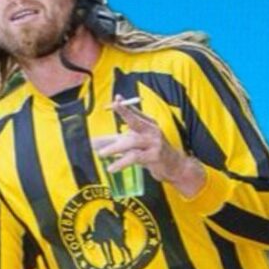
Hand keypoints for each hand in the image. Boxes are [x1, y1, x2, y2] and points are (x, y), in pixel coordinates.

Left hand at [91, 97, 205, 197]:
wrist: (175, 167)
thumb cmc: (152, 153)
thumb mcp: (135, 144)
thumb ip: (115, 141)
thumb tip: (93, 142)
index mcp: (148, 124)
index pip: (134, 112)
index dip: (124, 107)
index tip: (115, 100)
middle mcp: (151, 131)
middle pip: (136, 120)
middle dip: (125, 112)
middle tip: (114, 106)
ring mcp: (154, 143)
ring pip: (132, 142)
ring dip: (115, 148)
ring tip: (101, 155)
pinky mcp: (154, 156)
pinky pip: (135, 158)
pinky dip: (121, 163)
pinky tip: (112, 168)